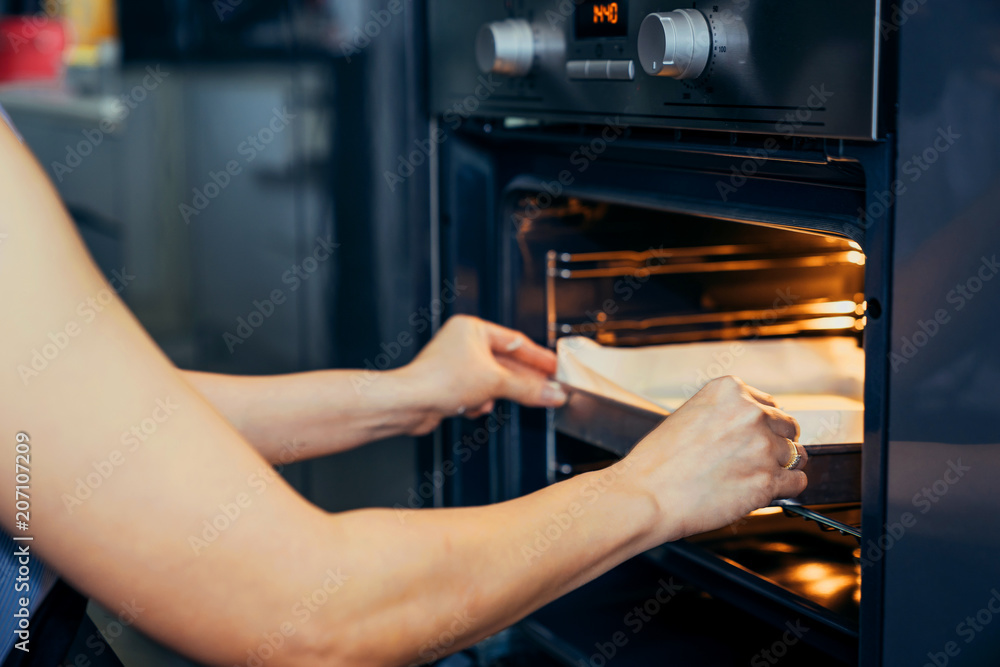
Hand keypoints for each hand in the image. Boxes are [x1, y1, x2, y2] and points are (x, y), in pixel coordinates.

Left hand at [399, 315, 567, 432]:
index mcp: (472, 329)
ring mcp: (456, 364)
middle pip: (505, 363)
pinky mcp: (450, 385)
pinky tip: (474, 407)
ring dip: (495, 394)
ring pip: (491, 381)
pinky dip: (478, 402)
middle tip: (547, 390)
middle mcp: (463, 343)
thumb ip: (528, 389)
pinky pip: (477, 392)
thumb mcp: (495, 382)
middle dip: (522, 381)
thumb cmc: (439, 380)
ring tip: (506, 401)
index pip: (516, 342)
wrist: (409, 403)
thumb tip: (552, 393)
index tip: (555, 368)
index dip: (538, 357)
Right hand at [619, 376, 806, 543]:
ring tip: (754, 478)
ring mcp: (762, 446)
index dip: (762, 425)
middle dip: (775, 443)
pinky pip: (797, 482)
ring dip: (781, 467)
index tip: (753, 438)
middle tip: (754, 461)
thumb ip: (723, 417)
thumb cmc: (657, 463)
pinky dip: (786, 489)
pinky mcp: (767, 480)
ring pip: (795, 455)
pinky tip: (764, 492)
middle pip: (786, 426)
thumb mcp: (688, 417)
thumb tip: (750, 432)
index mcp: (729, 390)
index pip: (768, 403)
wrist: (646, 495)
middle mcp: (750, 412)